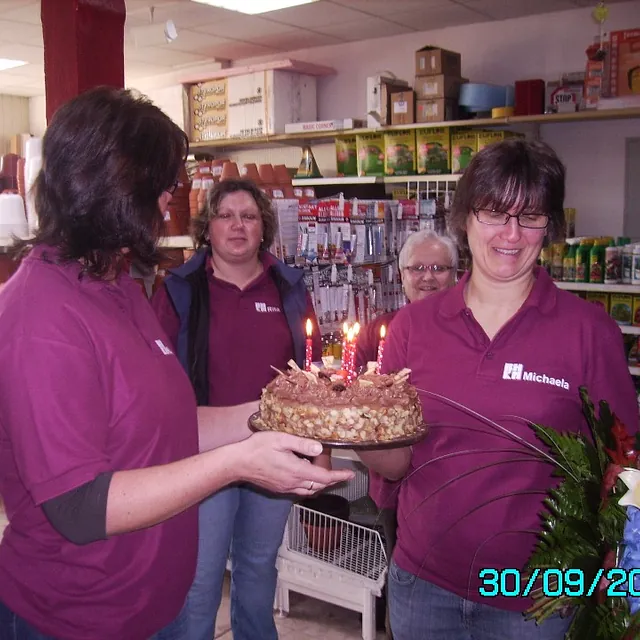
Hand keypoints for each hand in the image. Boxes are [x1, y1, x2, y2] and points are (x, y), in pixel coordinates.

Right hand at [235, 432, 353, 494]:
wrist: (237, 463)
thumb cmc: (257, 448)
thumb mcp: (281, 439)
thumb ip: (301, 443)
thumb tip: (320, 448)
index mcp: (296, 471)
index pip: (324, 477)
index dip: (339, 476)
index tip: (350, 475)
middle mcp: (293, 483)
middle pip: (319, 485)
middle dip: (332, 480)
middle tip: (340, 471)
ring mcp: (285, 488)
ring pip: (310, 490)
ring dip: (320, 483)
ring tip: (326, 473)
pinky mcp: (279, 488)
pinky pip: (299, 490)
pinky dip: (308, 484)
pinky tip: (305, 474)